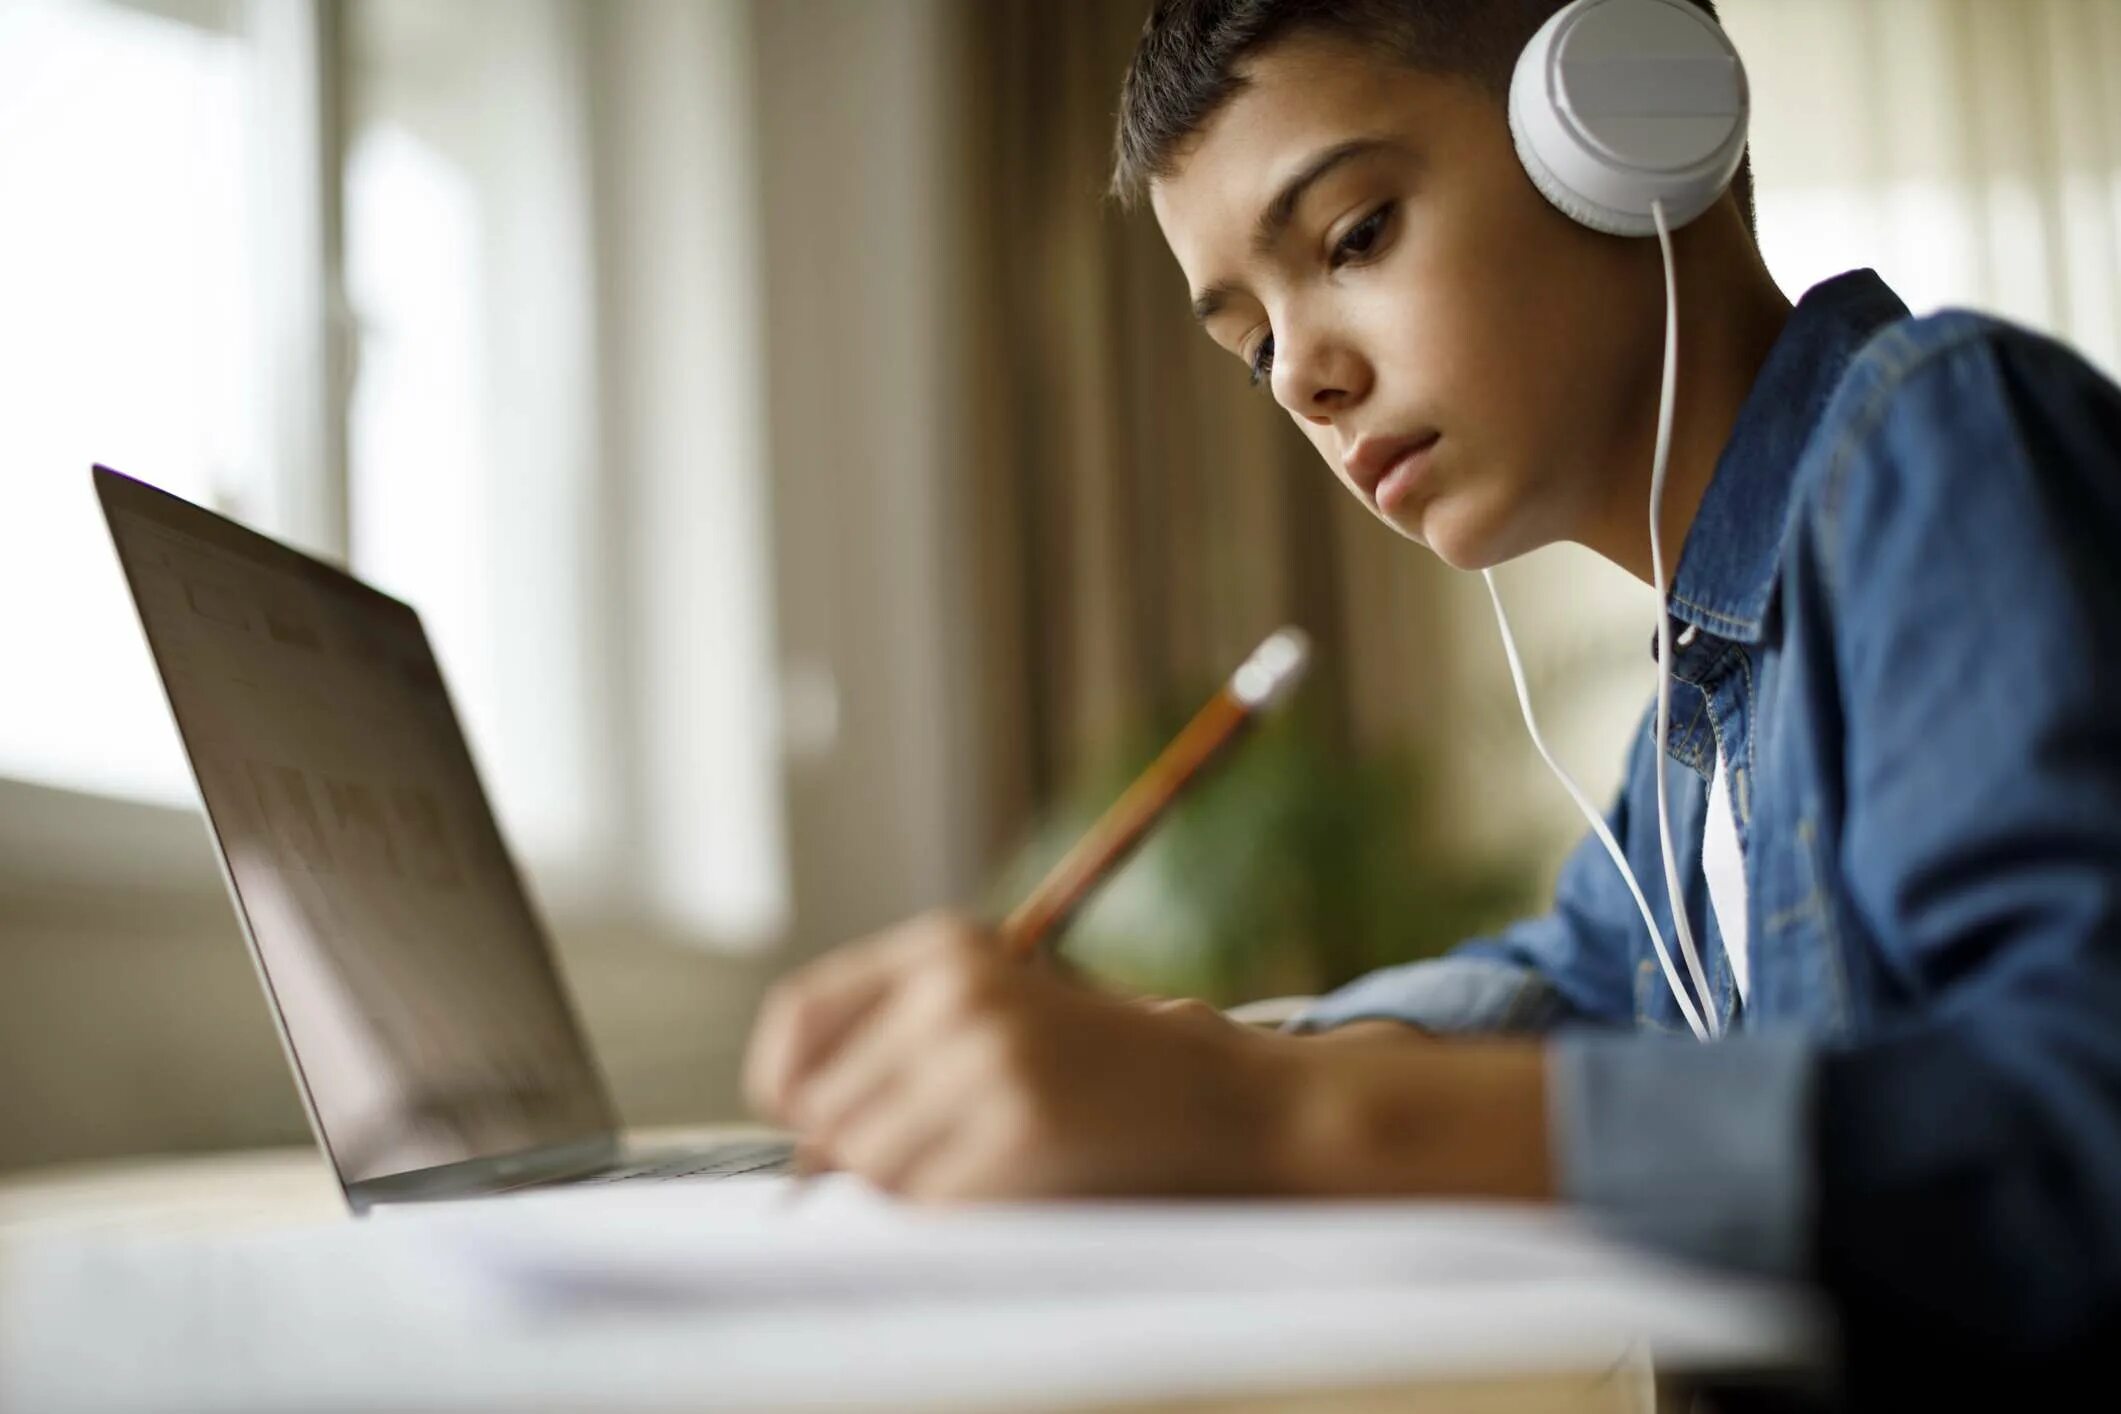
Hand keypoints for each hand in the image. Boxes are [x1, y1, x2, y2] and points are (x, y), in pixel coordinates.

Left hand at [743, 912, 1299, 1200]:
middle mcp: (956, 988)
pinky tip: (1013, 1179)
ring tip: (983, 1158)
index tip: (801, 1118)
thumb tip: (801, 1146)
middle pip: (824, 1107)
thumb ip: (896, 1046)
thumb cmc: (1091, 1063)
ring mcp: (988, 1055)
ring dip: (909, 1185)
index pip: (801, 1013)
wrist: (1213, 1092)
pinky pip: (927, 1205)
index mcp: (945, 945)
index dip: (783, 1079)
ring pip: (868, 1164)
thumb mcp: (993, 1011)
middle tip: (932, 1149)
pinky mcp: (1019, 1124)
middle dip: (860, 1149)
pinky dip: (956, 1211)